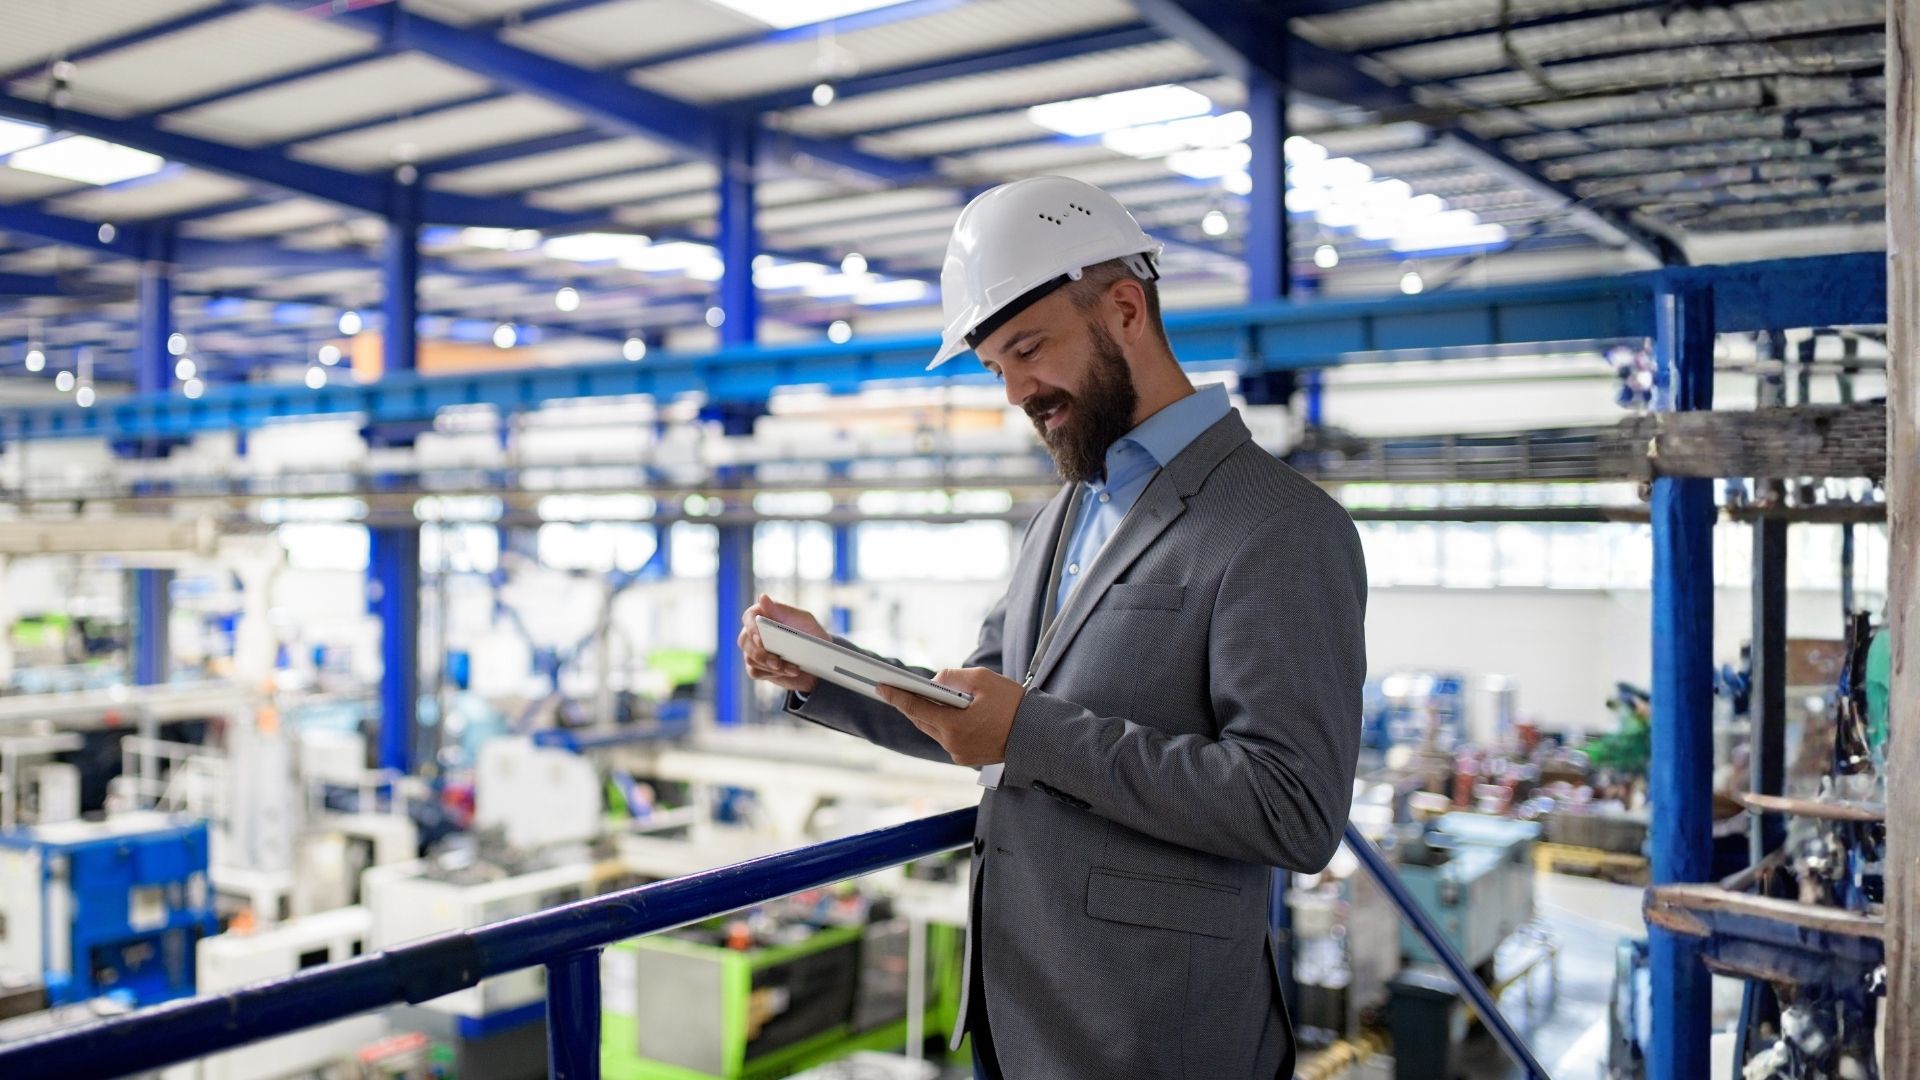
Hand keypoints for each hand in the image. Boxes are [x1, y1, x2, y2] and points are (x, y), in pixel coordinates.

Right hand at [738, 593, 823, 694]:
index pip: (748, 617)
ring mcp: (754, 650)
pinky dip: (772, 674)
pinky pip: (755, 672)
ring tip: (793, 668)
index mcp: (764, 615)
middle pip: (744, 641)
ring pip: (751, 659)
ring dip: (772, 666)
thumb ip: (782, 610)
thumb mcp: (803, 620)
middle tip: (777, 662)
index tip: (761, 639)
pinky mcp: (758, 667)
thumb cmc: (812, 634)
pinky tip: (787, 672)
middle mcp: (754, 632)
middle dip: (761, 654)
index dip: (752, 628)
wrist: (821, 660)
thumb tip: (762, 597)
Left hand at [877, 667, 1022, 766]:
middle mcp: (952, 744)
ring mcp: (959, 753)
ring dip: (928, 714)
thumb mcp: (983, 679)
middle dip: (910, 704)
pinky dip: (943, 724)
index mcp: (954, 726)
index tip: (880, 687)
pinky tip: (944, 712)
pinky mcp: (966, 757)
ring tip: (920, 697)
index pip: (916, 708)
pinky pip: (946, 737)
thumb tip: (935, 682)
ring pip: (933, 730)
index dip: (896, 696)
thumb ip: (954, 677)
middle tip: (898, 689)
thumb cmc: (1013, 705)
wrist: (1037, 735)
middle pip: (922, 721)